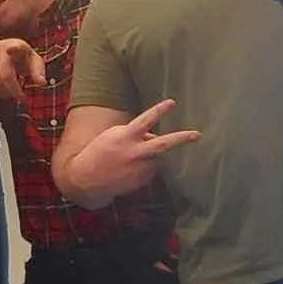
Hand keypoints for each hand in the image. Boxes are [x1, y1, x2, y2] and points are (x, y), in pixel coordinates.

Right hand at [0, 38, 45, 102]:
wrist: (6, 52)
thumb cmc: (22, 59)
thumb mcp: (34, 63)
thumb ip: (38, 73)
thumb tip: (41, 83)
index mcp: (16, 45)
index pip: (14, 46)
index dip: (12, 48)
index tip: (10, 49)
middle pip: (4, 75)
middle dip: (13, 90)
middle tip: (20, 96)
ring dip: (3, 92)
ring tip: (11, 92)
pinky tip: (0, 89)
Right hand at [67, 99, 199, 200]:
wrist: (85, 180)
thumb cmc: (98, 153)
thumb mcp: (113, 136)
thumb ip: (135, 135)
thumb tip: (154, 137)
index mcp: (124, 136)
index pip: (145, 120)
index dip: (159, 111)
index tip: (172, 102)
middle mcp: (134, 152)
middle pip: (163, 144)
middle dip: (181, 139)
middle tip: (197, 134)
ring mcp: (139, 168)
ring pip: (157, 158)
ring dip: (151, 156)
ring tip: (130, 160)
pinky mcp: (141, 181)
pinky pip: (150, 171)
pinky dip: (145, 168)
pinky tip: (128, 171)